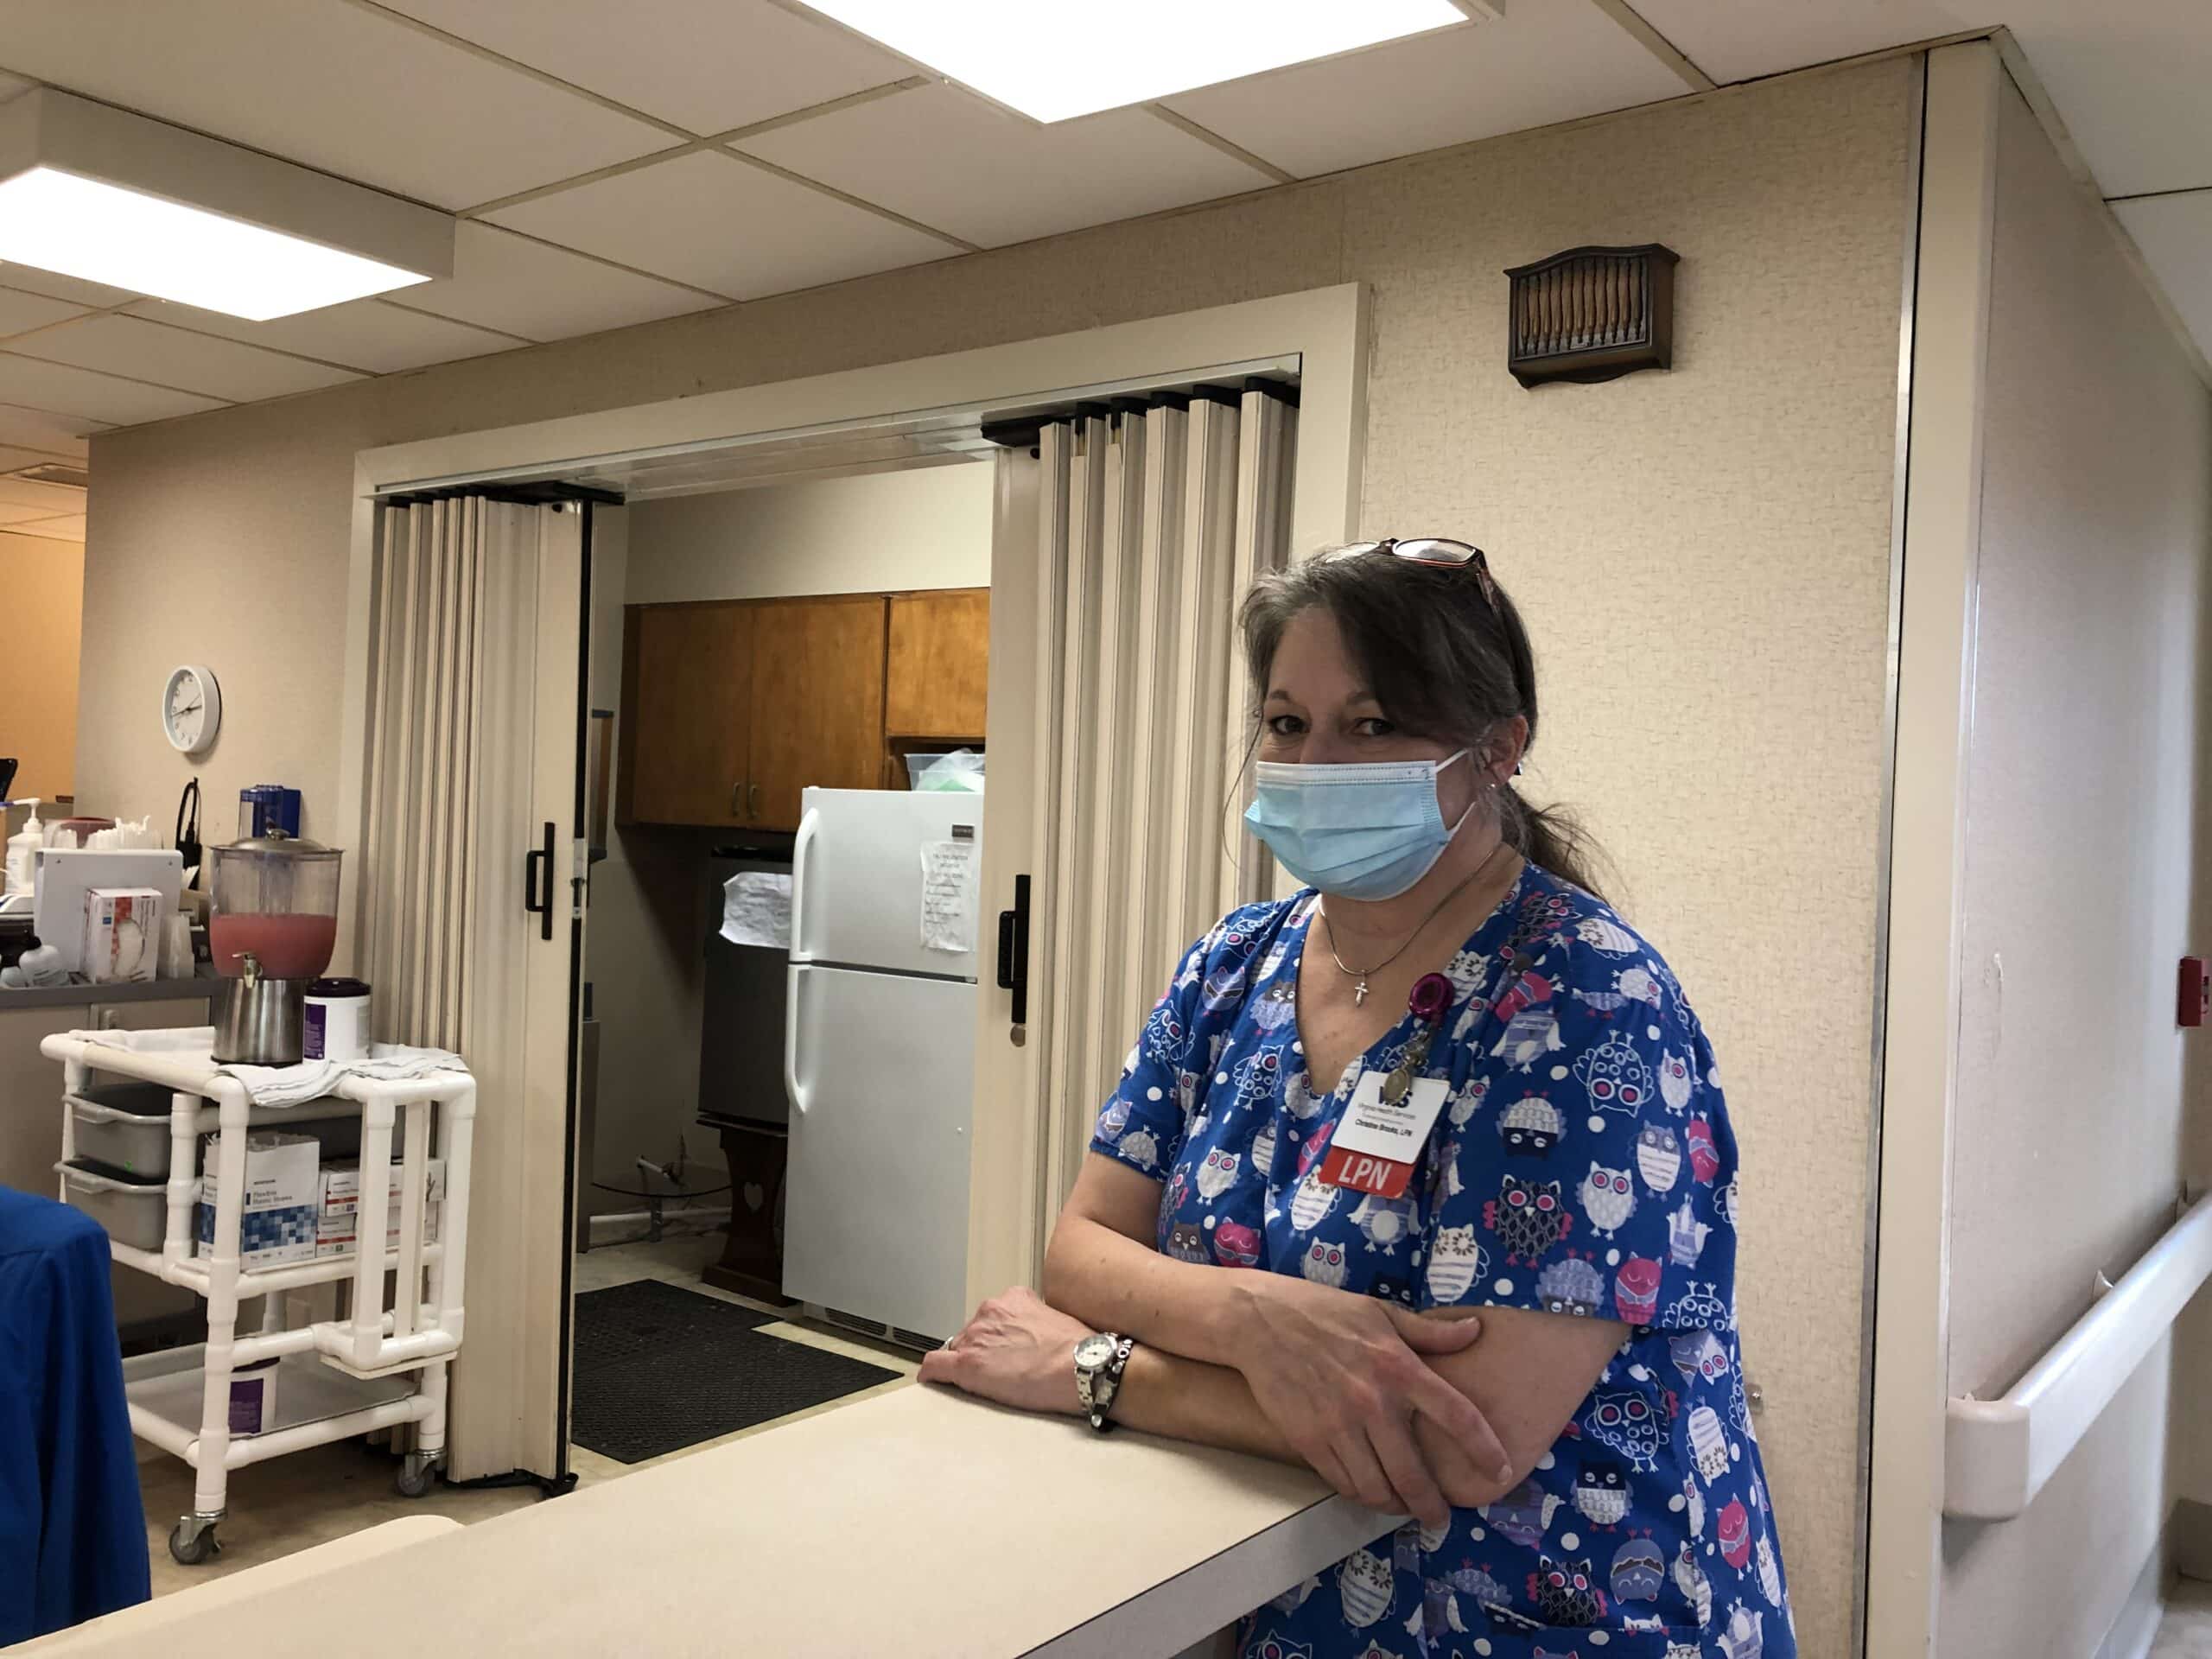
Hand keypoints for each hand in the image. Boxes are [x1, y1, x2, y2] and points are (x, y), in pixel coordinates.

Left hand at [919, 1286, 1094, 1416]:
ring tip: (984, 1384)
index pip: (991, 1318)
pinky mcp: (968, 1365)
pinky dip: (931, 1374)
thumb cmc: (1076, 1350)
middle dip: (980, 1350)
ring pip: (956, 1349)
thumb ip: (1034, 1322)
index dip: (994, 1337)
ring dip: (965, 1363)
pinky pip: (935, 1366)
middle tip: (998, 1371)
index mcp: (1013, 1299)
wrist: (1079, 1366)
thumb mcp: (1055, 1320)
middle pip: (972, 1333)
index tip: (1000, 1350)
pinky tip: (931, 1382)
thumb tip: (1034, 1339)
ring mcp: (976, 1337)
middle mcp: (990, 1311)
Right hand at [1228, 1277, 1508, 1529]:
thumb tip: (1476, 1331)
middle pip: (1414, 1474)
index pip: (1456, 1416)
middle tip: (1440, 1517)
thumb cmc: (1324, 1311)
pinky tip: (1368, 1491)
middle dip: (1432, 1506)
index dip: (1484, 1450)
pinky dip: (1360, 1494)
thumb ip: (1430, 1331)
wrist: (1259, 1321)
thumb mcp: (1381, 1312)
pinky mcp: (1309, 1441)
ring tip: (1402, 1507)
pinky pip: (1343, 1483)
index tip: (1499, 1472)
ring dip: (1395, 1506)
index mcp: (1399, 1366)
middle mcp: (1373, 1402)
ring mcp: (1339, 1425)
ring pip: (1376, 1488)